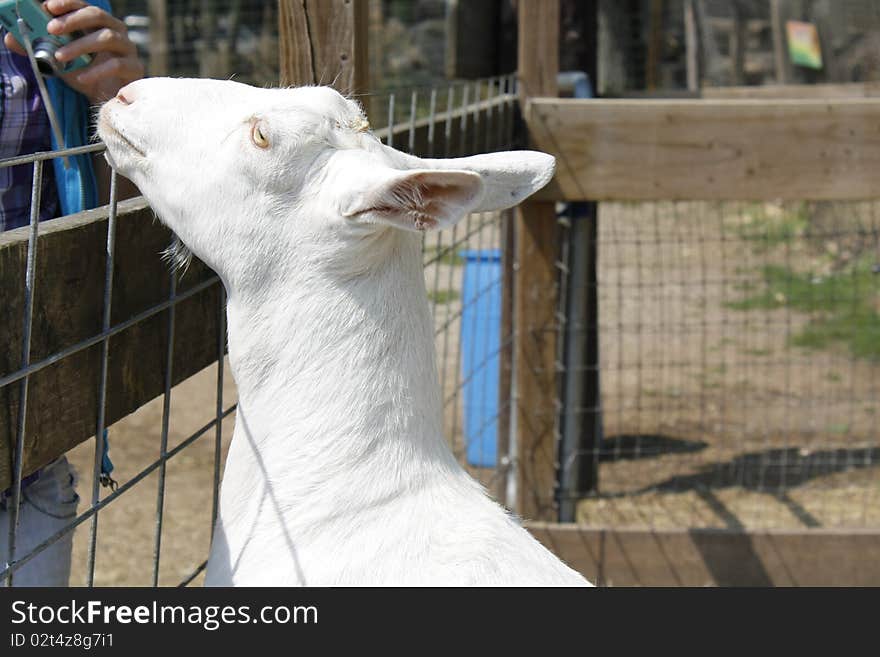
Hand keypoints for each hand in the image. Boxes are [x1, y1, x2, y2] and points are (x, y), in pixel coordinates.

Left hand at [4, 0, 143, 103]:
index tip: (48, 6)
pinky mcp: (134, 68)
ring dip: (80, 46)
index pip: (84, 5)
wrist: (108, 101)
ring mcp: (128, 49)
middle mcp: (116, 31)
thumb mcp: (58, 60)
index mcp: (98, 24)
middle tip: (52, 29)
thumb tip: (10, 38)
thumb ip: (37, 47)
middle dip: (73, 20)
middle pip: (98, 15)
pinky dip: (96, 70)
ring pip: (107, 37)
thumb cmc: (86, 75)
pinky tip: (80, 77)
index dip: (68, 3)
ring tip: (60, 57)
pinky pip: (116, 64)